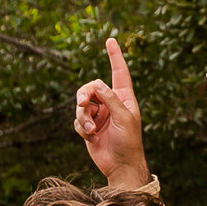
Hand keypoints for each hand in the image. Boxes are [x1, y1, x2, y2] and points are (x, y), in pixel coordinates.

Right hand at [76, 38, 149, 188]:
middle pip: (91, 88)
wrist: (121, 166)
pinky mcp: (89, 127)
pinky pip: (77, 120)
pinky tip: (90, 138)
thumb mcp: (124, 118)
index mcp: (124, 98)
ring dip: (83, 116)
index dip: (115, 56)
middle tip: (82, 103)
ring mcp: (99, 115)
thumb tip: (97, 83)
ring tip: (89, 129)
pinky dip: (81, 127)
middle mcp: (110, 103)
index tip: (110, 39)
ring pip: (81, 104)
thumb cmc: (129, 142)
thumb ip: (110, 99)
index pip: (119, 72)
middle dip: (84, 94)